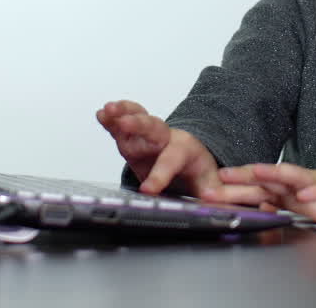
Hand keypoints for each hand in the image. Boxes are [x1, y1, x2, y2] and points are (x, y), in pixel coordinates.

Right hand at [95, 100, 268, 204]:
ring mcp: (148, 135)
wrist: (190, 153)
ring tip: (108, 110)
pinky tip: (102, 114)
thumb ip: (211, 192)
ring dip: (121, 114)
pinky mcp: (134, 136)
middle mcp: (165, 138)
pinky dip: (112, 119)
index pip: (171, 161)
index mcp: (185, 150)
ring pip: (136, 120)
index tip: (148, 190)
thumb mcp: (210, 182)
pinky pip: (123, 124)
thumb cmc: (197, 167)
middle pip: (153, 128)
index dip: (160, 176)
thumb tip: (213, 203)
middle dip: (138, 124)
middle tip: (125, 123)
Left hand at [216, 162, 315, 223]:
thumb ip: (278, 203)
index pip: (258, 184)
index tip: (210, 185)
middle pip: (270, 178)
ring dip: (276, 174)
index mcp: (289, 189)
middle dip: (246, 177)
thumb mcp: (300, 202)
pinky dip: (315, 193)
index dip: (235, 184)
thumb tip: (254, 205)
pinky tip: (304, 194)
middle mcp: (300, 186)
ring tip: (258, 171)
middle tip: (223, 176)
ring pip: (295, 180)